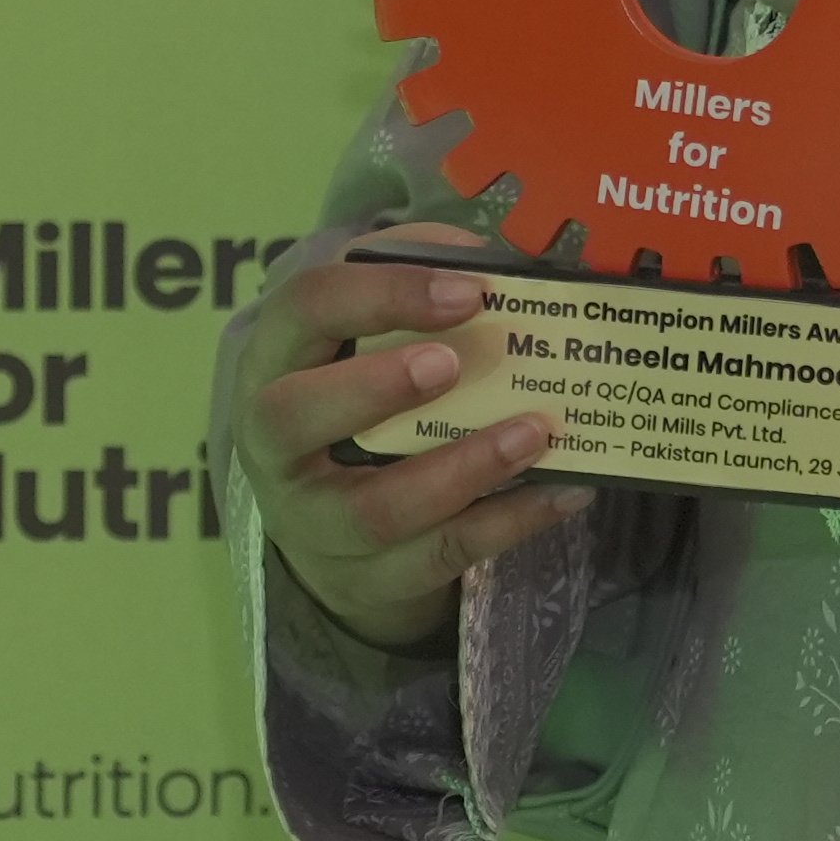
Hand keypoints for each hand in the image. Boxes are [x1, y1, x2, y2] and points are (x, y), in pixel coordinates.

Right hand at [237, 245, 592, 655]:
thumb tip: (497, 259)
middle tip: (455, 364)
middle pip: (294, 416)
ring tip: (537, 431)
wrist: (332, 530)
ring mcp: (313, 524)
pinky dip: (508, 522)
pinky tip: (565, 489)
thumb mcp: (366, 341)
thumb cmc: (360, 405)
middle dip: (375, 387)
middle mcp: (274, 446)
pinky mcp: (366, 581)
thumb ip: (420, 283)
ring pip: (374, 509)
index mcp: (274, 362)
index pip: (302, 310)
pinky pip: (438, 557)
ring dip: (463, 468)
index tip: (466, 291)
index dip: (378, 295)